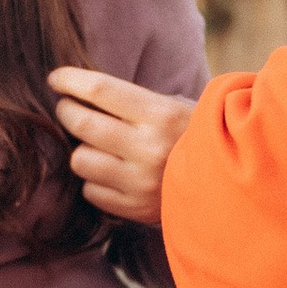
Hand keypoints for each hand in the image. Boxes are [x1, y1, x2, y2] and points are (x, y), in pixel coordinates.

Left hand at [46, 68, 192, 228]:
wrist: (230, 184)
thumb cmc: (197, 136)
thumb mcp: (178, 107)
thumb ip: (135, 100)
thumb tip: (83, 90)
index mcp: (161, 115)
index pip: (100, 90)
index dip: (69, 80)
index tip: (56, 78)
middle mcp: (148, 149)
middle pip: (81, 124)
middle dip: (66, 112)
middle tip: (68, 108)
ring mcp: (140, 182)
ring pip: (80, 161)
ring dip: (81, 150)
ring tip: (94, 145)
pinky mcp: (135, 209)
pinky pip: (91, 191)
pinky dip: (94, 180)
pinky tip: (109, 172)